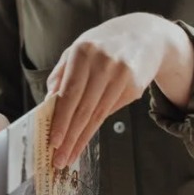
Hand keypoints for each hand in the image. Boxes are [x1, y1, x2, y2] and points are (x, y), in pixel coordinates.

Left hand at [46, 13, 193, 168]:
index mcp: (84, 52)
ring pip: (98, 114)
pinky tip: (84, 139)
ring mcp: (122, 75)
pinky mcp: (134, 86)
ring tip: (69, 156)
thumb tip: (48, 103)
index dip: (61, 119)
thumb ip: (62, 74)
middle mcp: (104, 63)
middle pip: (84, 108)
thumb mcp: (79, 49)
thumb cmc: (103, 44)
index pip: (70, 93)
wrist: (145, 35)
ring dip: (81, 138)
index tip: (53, 141)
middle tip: (59, 159)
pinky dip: (96, 127)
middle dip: (70, 137)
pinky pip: (110, 111)